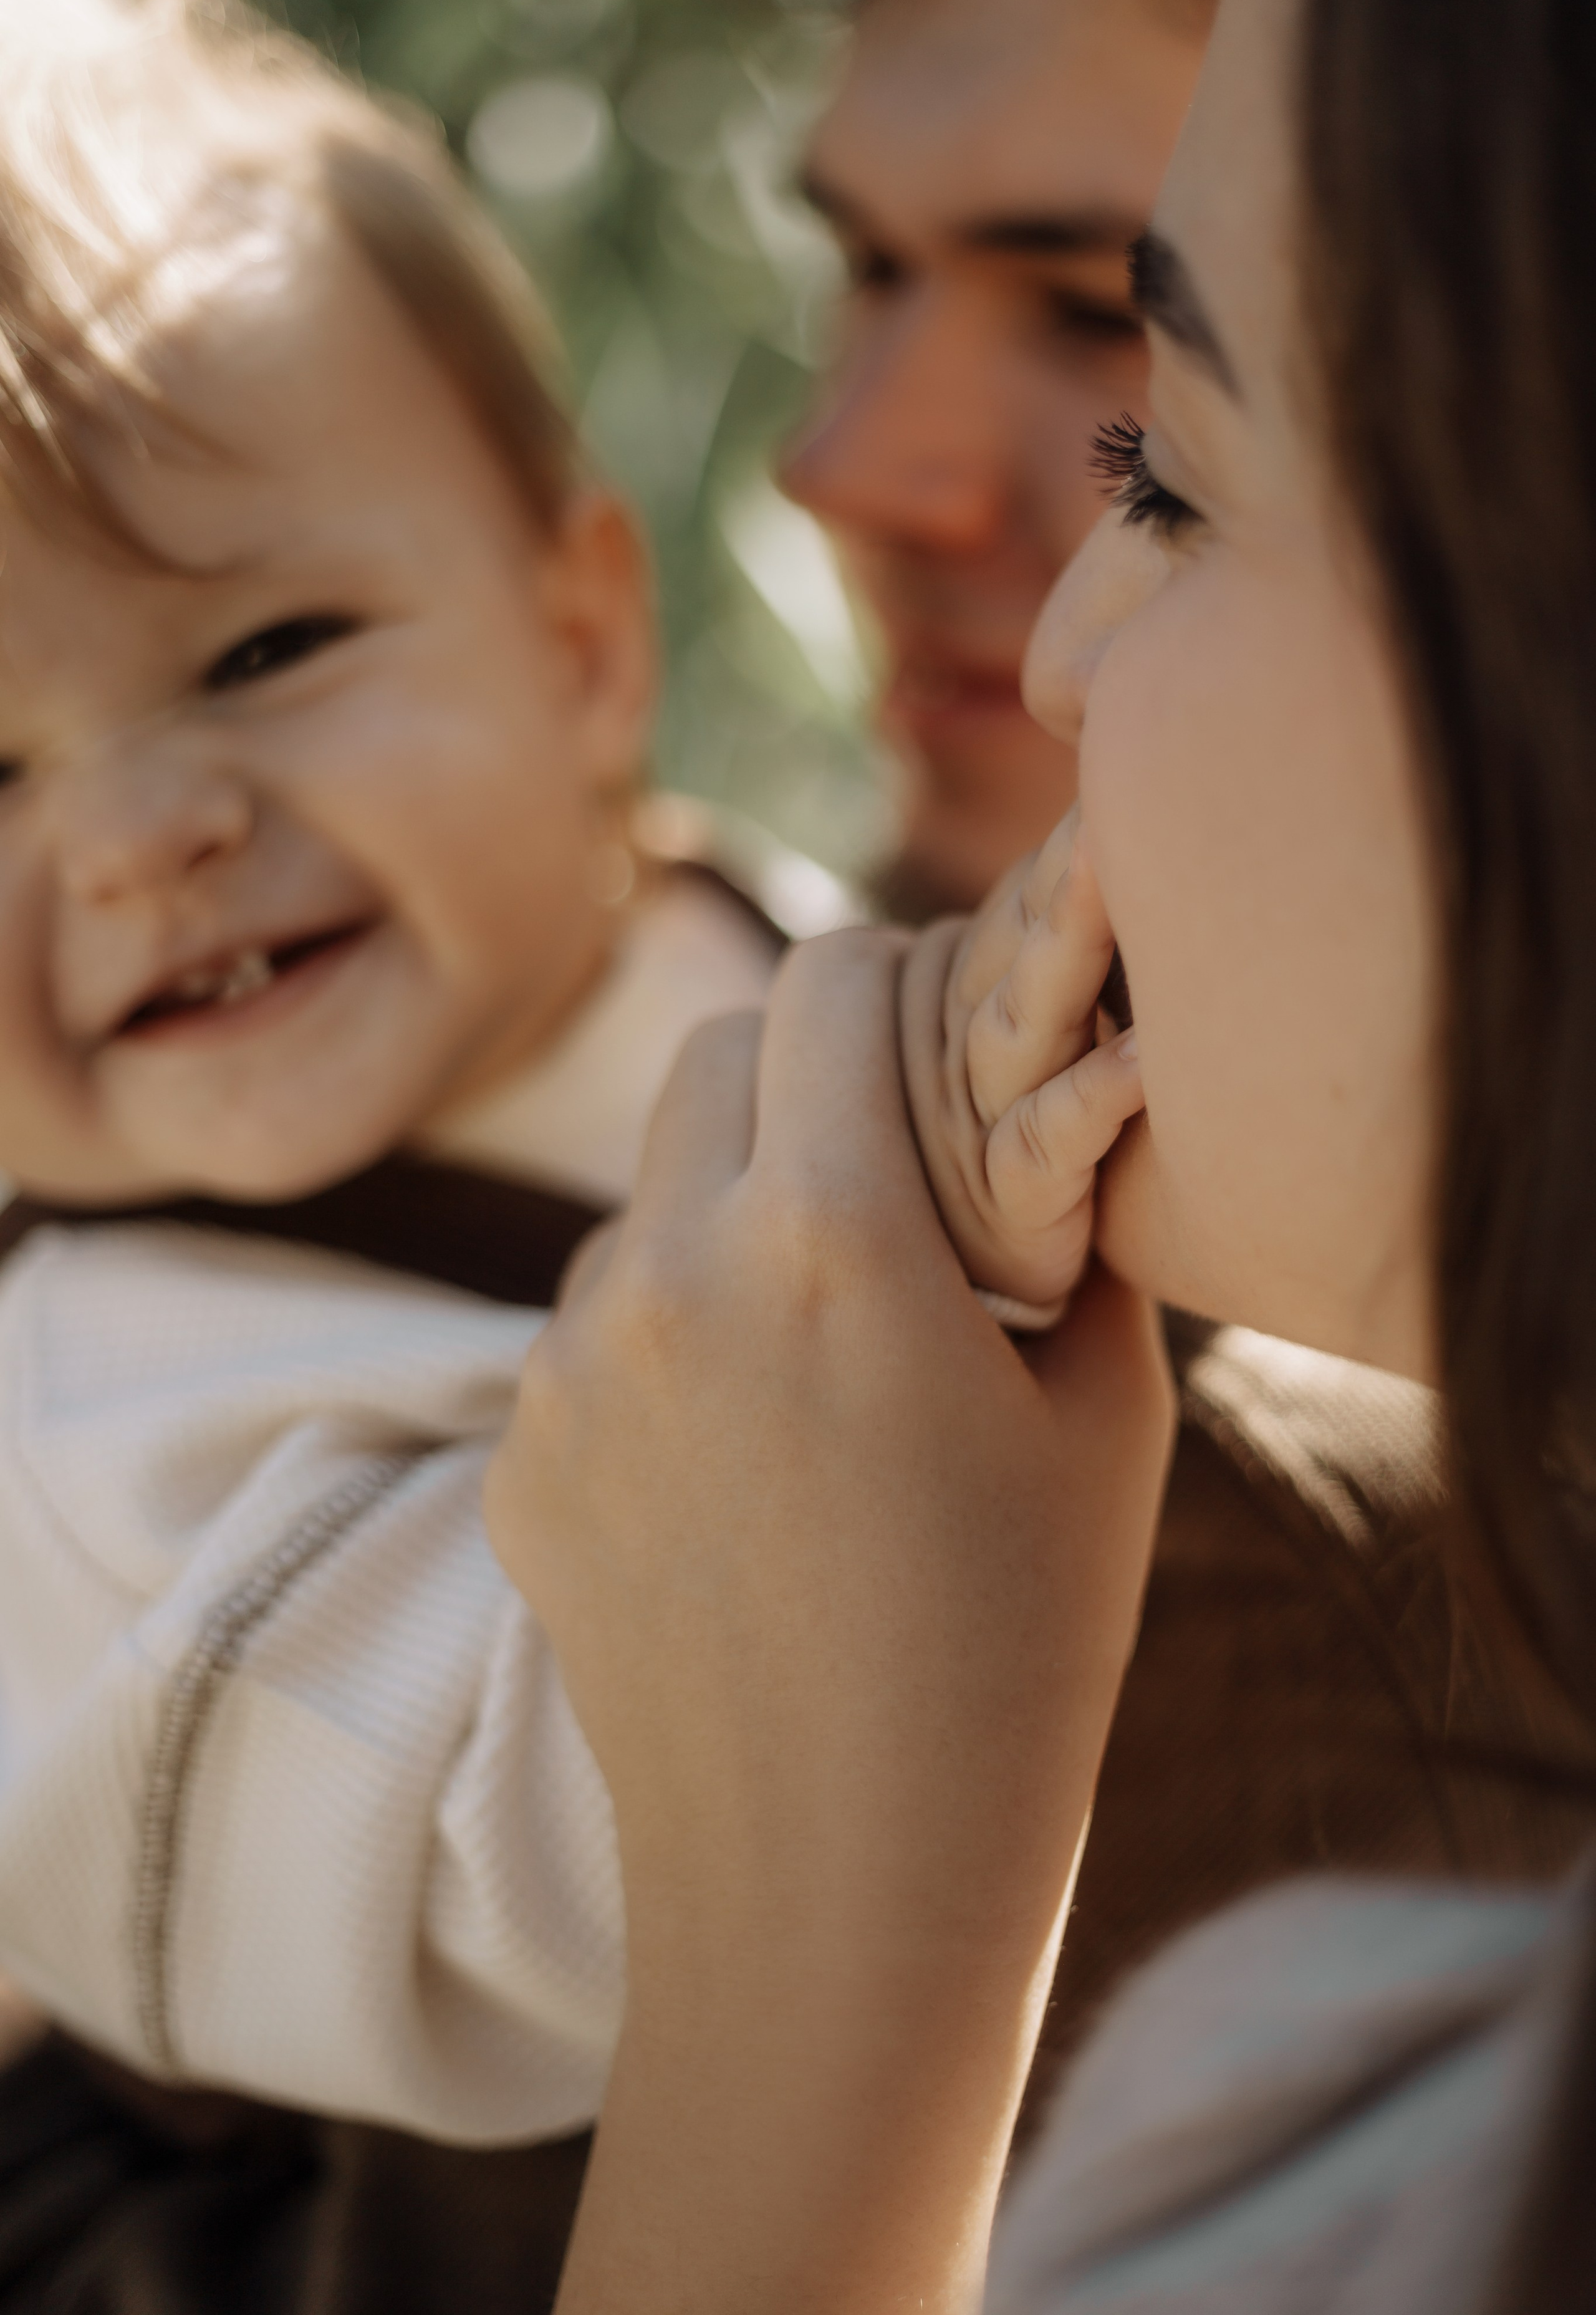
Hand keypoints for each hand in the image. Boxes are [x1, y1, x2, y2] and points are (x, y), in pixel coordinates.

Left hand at [486, 928, 1173, 2313]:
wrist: (843, 1886)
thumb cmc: (1016, 1649)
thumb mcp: (1103, 1413)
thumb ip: (1071, 1225)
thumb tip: (1058, 1115)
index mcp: (834, 1237)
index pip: (826, 978)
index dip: (891, 972)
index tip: (932, 1015)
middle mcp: (670, 1273)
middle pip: (715, 1053)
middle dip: (802, 1067)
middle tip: (880, 1157)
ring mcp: (569, 1369)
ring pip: (645, 1194)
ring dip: (727, 1210)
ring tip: (815, 1349)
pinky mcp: (514, 1456)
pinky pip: (590, 1327)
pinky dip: (665, 1337)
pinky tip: (739, 1461)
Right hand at [901, 808, 1144, 1322]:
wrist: (976, 1309)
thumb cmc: (1017, 1157)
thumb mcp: (1024, 1037)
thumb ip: (1052, 951)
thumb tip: (1128, 838)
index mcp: (973, 992)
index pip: (1022, 898)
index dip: (1074, 842)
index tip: (1141, 755)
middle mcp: (966, 1044)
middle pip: (1013, 939)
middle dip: (1064, 869)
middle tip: (1124, 789)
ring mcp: (982, 1122)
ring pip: (1020, 1021)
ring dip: (1068, 948)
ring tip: (1118, 874)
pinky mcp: (1016, 1204)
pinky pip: (1049, 1140)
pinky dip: (1095, 1097)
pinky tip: (1148, 1061)